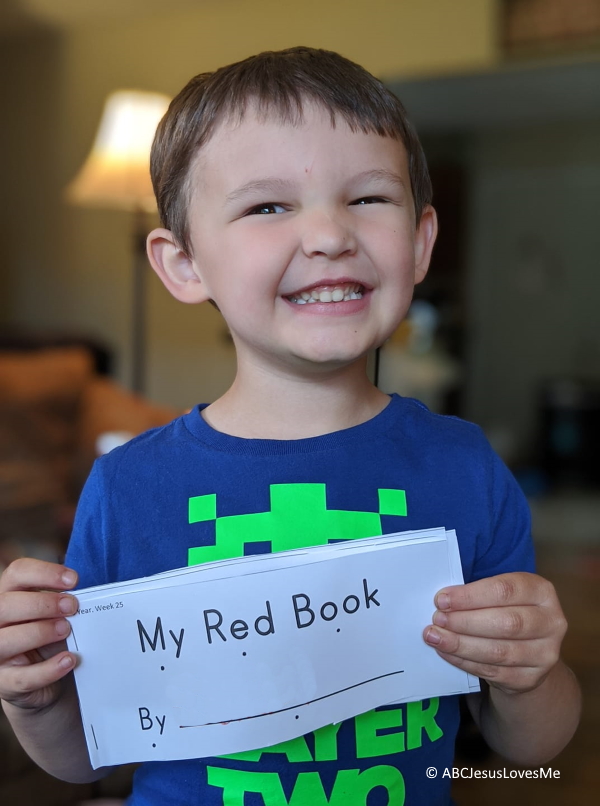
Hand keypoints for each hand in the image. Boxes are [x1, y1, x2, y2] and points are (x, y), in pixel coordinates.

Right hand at [0, 559, 78, 710]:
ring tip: (66, 630)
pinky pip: (22, 677)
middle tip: (72, 607)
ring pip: (6, 640)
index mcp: (9, 596)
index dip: (45, 572)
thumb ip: (61, 602)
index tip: (74, 580)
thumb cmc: (46, 637)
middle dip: (42, 603)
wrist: (42, 680)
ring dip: (40, 632)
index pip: (17, 573)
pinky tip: (68, 661)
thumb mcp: (52, 614)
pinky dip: (48, 669)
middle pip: (5, 604)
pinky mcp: (6, 683)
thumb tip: (86, 595)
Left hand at [423, 572, 567, 694]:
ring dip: (461, 644)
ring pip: (498, 651)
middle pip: (505, 623)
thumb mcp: (501, 596)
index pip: (505, 590)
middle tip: (437, 619)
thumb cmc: (506, 612)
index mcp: (542, 592)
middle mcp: (551, 623)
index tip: (442, 600)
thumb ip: (478, 594)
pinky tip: (447, 652)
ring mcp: (545, 654)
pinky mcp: (531, 679)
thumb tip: (443, 601)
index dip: (470, 596)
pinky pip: (494, 671)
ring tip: (435, 636)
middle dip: (465, 621)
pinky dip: (465, 662)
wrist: (529, 653)